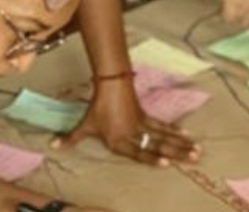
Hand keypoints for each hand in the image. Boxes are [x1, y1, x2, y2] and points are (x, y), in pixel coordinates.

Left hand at [53, 77, 199, 165]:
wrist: (110, 84)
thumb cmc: (97, 108)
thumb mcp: (85, 125)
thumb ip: (71, 138)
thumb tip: (53, 146)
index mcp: (118, 140)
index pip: (138, 152)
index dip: (152, 158)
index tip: (166, 164)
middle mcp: (133, 134)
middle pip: (158, 144)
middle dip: (177, 152)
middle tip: (194, 158)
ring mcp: (141, 125)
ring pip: (164, 136)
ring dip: (181, 143)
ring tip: (196, 150)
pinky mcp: (146, 116)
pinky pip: (162, 125)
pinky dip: (174, 130)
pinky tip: (186, 135)